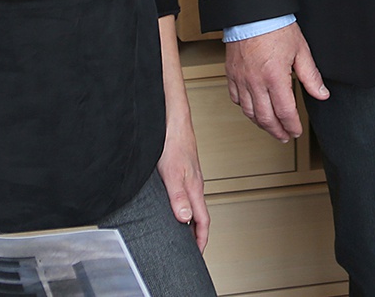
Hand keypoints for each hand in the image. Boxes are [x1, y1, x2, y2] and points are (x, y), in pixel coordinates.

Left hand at [156, 122, 209, 252]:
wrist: (172, 120)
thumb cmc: (173, 141)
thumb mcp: (171, 173)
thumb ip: (178, 197)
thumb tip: (185, 219)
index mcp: (195, 188)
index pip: (203, 221)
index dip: (201, 239)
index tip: (198, 254)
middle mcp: (194, 184)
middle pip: (199, 215)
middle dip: (196, 234)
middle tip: (190, 249)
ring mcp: (189, 177)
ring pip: (192, 205)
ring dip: (189, 221)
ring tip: (182, 234)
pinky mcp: (183, 171)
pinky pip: (186, 195)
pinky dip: (183, 207)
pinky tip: (174, 206)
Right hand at [225, 23, 328, 140]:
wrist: (252, 13)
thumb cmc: (276, 27)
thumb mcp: (301, 50)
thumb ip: (311, 76)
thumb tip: (322, 94)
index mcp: (275, 77)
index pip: (285, 112)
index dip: (292, 125)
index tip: (296, 131)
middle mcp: (256, 82)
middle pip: (265, 118)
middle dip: (277, 131)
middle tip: (284, 136)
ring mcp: (241, 79)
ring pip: (249, 112)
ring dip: (261, 124)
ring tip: (271, 128)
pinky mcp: (232, 74)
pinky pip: (236, 99)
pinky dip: (245, 109)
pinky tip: (253, 110)